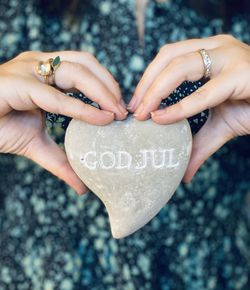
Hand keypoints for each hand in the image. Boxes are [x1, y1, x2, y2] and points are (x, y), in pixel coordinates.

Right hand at [0, 51, 127, 193]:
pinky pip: (55, 96)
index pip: (86, 67)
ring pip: (75, 71)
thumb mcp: (38, 145)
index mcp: (45, 71)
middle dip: (110, 87)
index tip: (122, 109)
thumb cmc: (0, 128)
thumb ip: (62, 161)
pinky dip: (82, 109)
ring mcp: (26, 70)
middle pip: (86, 63)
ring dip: (102, 92)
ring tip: (115, 114)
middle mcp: (37, 64)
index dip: (108, 85)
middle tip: (124, 112)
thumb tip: (82, 187)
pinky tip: (100, 120)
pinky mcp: (16, 84)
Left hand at [129, 34, 249, 181]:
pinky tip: (161, 118)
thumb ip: (198, 143)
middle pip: (168, 57)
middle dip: (146, 85)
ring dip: (154, 91)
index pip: (168, 58)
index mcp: (210, 52)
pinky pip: (203, 93)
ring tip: (143, 114)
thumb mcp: (220, 125)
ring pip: (179, 66)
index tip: (134, 105)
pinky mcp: (242, 75)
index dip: (147, 80)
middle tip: (133, 111)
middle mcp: (218, 48)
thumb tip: (184, 173)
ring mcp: (231, 57)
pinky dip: (179, 107)